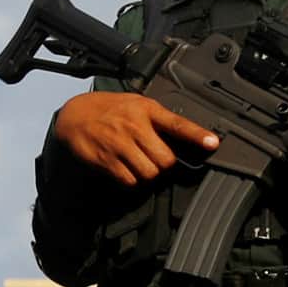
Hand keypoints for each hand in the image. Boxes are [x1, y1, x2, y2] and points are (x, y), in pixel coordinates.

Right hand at [52, 91, 217, 185]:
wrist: (74, 115)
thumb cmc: (110, 109)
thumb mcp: (137, 104)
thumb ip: (158, 120)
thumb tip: (183, 139)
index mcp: (147, 111)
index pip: (177, 124)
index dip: (197, 135)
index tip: (213, 144)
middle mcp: (135, 127)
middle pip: (166, 160)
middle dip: (165, 165)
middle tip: (157, 159)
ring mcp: (120, 145)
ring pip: (149, 174)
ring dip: (149, 175)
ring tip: (141, 164)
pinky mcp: (107, 161)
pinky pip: (130, 181)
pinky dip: (132, 181)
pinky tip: (127, 170)